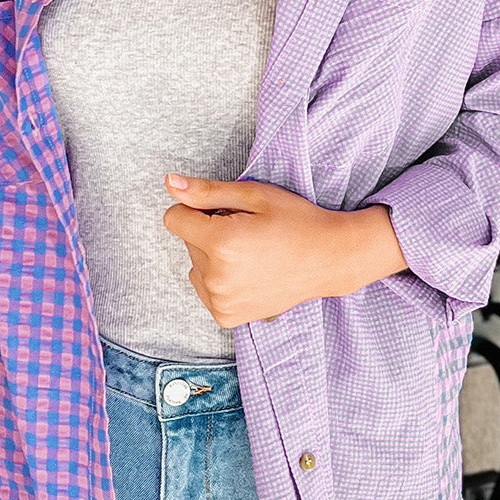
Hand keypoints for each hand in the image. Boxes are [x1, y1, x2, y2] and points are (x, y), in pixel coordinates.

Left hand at [162, 171, 355, 328]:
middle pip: (187, 242)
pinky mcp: (226, 317)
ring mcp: (221, 301)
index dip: (197, 209)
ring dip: (213, 257)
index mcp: (220, 243)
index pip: (174, 219)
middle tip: (247, 233)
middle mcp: (216, 277)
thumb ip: (206, 191)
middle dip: (209, 233)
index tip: (225, 211)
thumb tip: (170, 183)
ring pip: (195, 266)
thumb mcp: (253, 195)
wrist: (329, 259)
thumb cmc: (295, 221)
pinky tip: (248, 273)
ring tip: (251, 254)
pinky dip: (220, 280)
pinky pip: (205, 289)